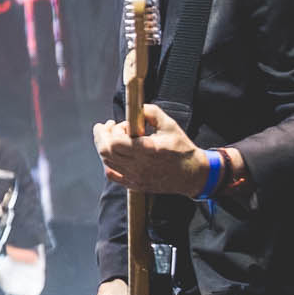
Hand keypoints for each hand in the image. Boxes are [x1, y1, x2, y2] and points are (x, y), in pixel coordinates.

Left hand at [93, 104, 208, 194]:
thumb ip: (151, 112)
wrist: (193, 175)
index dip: (112, 130)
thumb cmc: (182, 148)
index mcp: (148, 150)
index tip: (119, 123)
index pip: (115, 142)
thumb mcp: (169, 125)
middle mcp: (140, 166)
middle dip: (101, 135)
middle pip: (106, 152)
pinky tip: (115, 154)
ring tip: (112, 138)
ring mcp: (136, 178)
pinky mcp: (136, 185)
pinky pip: (112, 175)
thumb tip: (134, 109)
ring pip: (107, 162)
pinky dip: (108, 163)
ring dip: (104, 147)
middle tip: (105, 126)